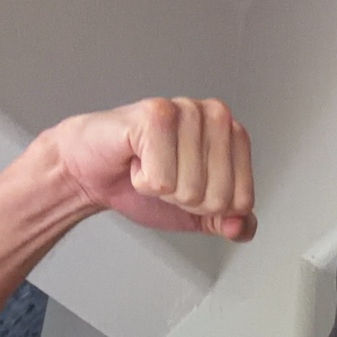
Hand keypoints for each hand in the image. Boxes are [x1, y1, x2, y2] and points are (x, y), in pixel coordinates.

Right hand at [47, 98, 255, 239]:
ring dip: (162, 190)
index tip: (186, 188)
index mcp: (233, 135)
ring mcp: (187, 110)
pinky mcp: (155, 114)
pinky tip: (136, 160)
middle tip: (165, 177)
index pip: (243, 201)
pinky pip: (163, 180)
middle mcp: (216, 115)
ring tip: (150, 165)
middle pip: (219, 197)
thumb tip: (242, 227)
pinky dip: (143, 182)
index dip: (209, 209)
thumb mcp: (196, 212)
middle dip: (186, 201)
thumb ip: (227, 221)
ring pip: (191, 189)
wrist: (94, 173)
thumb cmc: (143, 182)